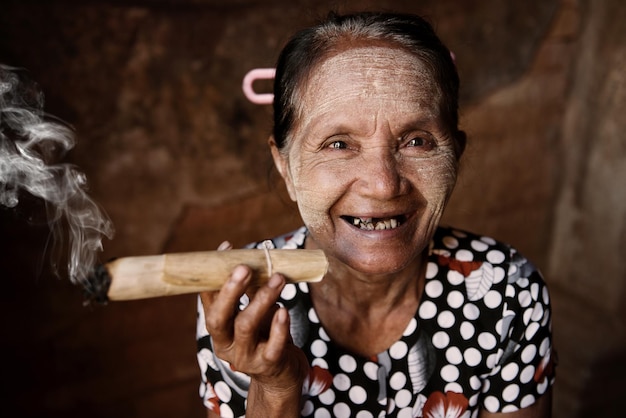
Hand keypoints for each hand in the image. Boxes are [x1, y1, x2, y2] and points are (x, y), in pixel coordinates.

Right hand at [199, 242, 308, 413]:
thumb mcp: (254, 314)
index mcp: (218, 329)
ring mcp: (245, 357)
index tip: (226, 248)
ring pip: (246, 326)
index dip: (215, 275)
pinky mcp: (268, 364)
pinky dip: (278, 326)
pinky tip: (284, 310)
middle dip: (230, 291)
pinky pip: (272, 345)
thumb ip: (251, 291)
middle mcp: (225, 345)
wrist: (281, 376)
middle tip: (244, 267)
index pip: (209, 300)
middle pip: (219, 318)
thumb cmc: (265, 338)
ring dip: (261, 299)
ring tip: (278, 279)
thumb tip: (253, 258)